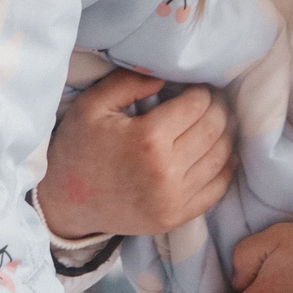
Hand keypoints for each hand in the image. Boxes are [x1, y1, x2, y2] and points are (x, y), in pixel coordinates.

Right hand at [38, 69, 232, 239]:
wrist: (67, 204)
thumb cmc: (78, 148)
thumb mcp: (93, 105)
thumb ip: (129, 82)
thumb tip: (166, 74)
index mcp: (147, 138)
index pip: (197, 105)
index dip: (202, 91)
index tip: (199, 86)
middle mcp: (166, 170)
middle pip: (214, 129)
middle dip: (218, 109)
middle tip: (212, 100)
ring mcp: (174, 199)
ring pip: (220, 157)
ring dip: (226, 134)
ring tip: (219, 121)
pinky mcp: (176, 218)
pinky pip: (217, 189)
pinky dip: (226, 168)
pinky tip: (223, 153)